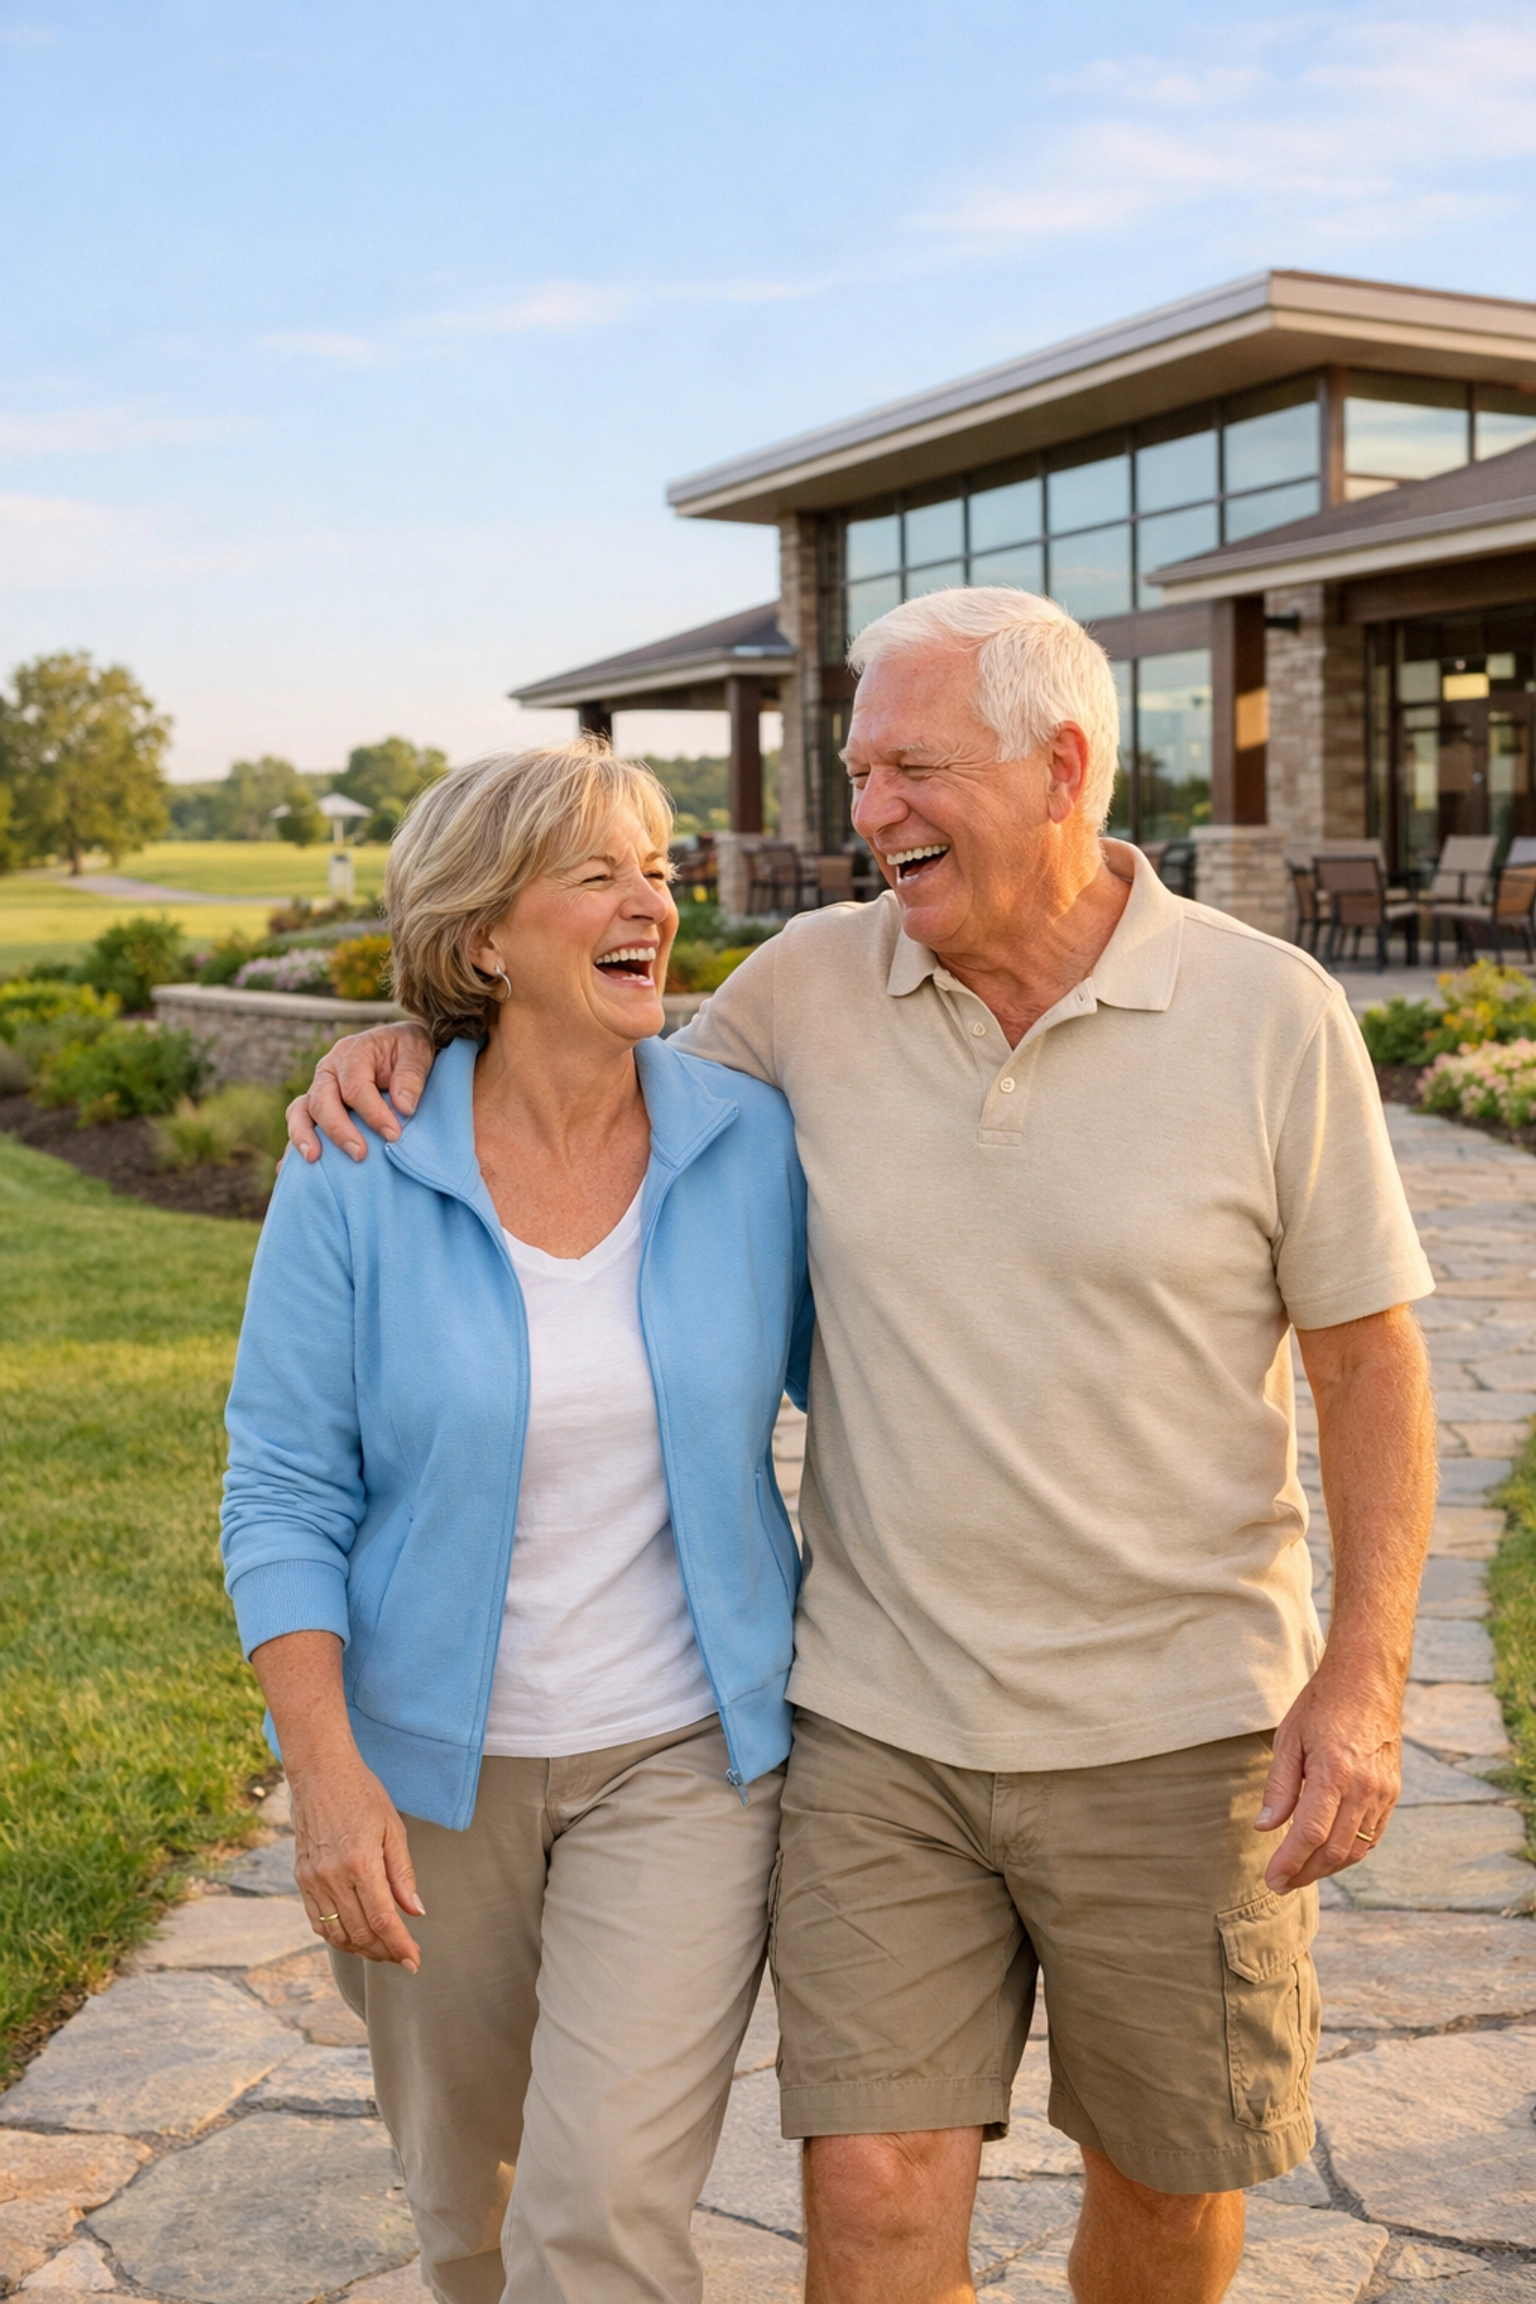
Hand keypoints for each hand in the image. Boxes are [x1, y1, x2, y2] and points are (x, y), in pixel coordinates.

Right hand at [286, 1025, 435, 1163]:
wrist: (400, 1047)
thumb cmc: (408, 1050)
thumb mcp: (417, 1052)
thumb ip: (411, 1075)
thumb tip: (403, 1107)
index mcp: (352, 1053)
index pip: (356, 1087)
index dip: (374, 1113)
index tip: (393, 1135)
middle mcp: (329, 1071)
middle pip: (323, 1101)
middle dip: (339, 1130)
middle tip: (360, 1155)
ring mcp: (319, 1090)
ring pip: (300, 1112)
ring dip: (304, 1136)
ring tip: (313, 1159)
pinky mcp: (317, 1108)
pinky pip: (300, 1125)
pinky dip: (294, 1146)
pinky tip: (291, 1168)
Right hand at [288, 1746, 426, 1968]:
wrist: (321, 1773)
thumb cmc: (362, 1795)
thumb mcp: (393, 1828)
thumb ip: (403, 1874)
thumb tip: (414, 1912)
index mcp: (360, 1863)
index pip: (382, 1919)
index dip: (400, 1946)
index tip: (414, 1961)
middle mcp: (332, 1877)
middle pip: (360, 1934)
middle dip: (384, 1951)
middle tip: (402, 1955)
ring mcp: (313, 1880)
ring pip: (336, 1934)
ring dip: (361, 1949)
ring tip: (382, 1949)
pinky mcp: (301, 1878)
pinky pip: (317, 1921)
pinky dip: (337, 1936)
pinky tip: (354, 1936)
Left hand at [1256, 1659, 1402, 1892]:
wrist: (1367, 1682)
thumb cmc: (1322, 1706)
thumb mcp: (1289, 1739)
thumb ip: (1279, 1787)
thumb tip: (1265, 1827)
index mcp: (1334, 1773)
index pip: (1311, 1834)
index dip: (1290, 1862)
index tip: (1272, 1879)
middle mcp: (1364, 1788)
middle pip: (1335, 1850)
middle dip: (1305, 1873)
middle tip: (1280, 1883)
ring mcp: (1383, 1793)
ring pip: (1356, 1849)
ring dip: (1327, 1867)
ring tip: (1300, 1872)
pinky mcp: (1392, 1794)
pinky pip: (1372, 1836)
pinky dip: (1349, 1851)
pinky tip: (1328, 1852)